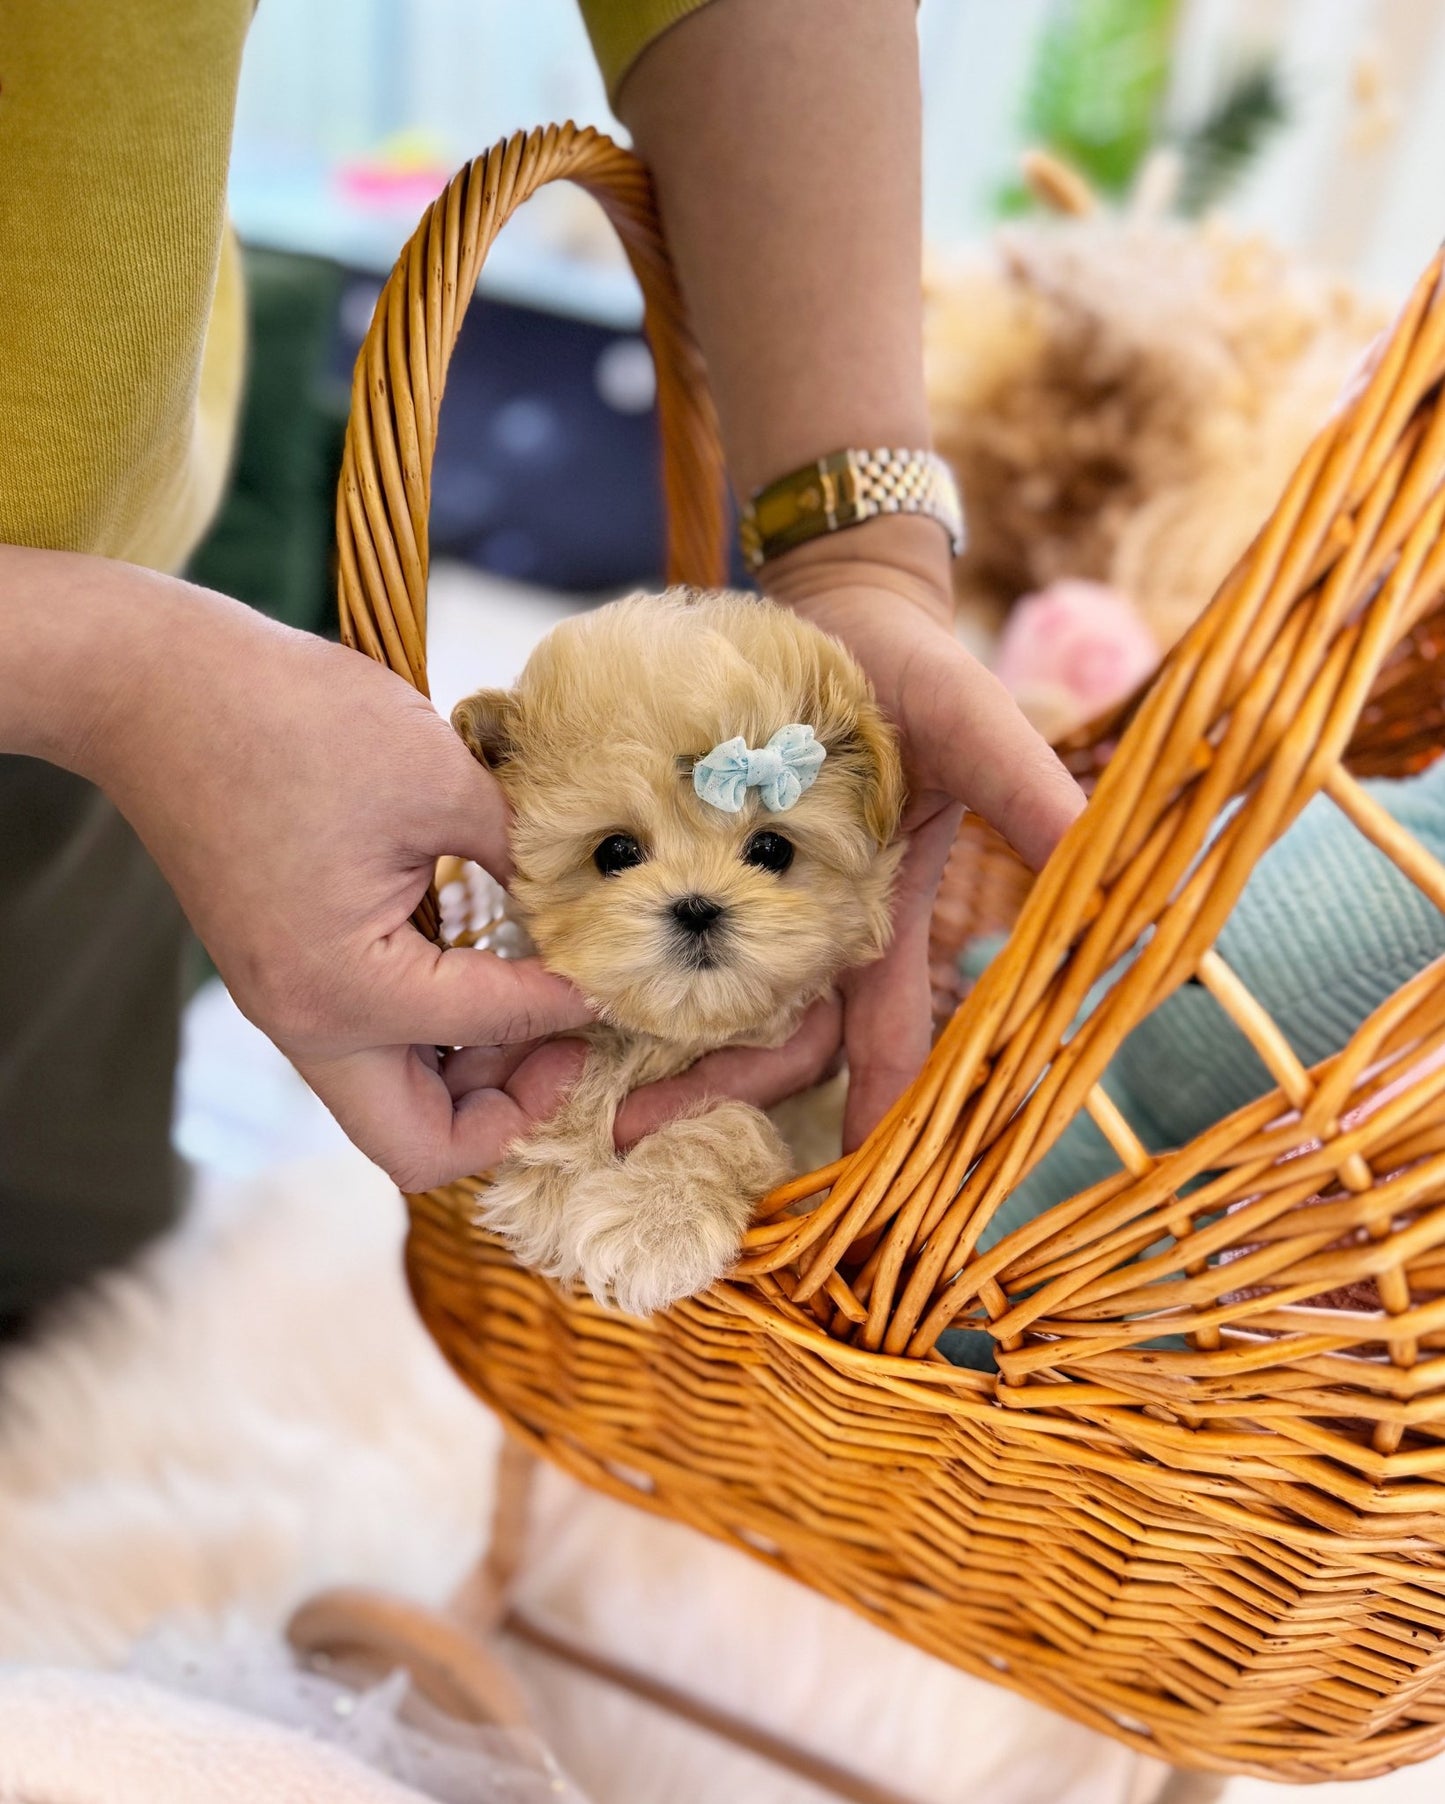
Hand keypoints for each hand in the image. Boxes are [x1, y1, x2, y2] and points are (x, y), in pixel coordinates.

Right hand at [31, 559, 595, 1190]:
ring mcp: (288, 1006)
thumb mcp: (440, 782)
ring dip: (475, 1074)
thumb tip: (588, 903)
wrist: (158, 688)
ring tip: (540, 998)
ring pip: (396, 1101)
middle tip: (572, 1039)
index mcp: (346, 989)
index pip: (494, 1029)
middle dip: (511, 1108)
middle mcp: (307, 1023)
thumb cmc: (290, 719)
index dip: (572, 1005)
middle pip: (422, 1145)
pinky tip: (486, 966)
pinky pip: (374, 1045)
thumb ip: (525, 861)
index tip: (618, 969)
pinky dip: (437, 1033)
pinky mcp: (286, 976)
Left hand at [618, 520, 1084, 1152]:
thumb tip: (1091, 848)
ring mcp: (749, 895)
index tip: (854, 1177)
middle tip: (636, 1138)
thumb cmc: (922, 675)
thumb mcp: (977, 730)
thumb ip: (1026, 793)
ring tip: (593, 1095)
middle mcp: (814, 928)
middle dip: (719, 1093)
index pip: (888, 1035)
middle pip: (774, 1038)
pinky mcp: (691, 853)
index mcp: (884, 922)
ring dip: (658, 1048)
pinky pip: (652, 925)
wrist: (842, 608)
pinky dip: (621, 964)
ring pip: (705, 999)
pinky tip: (565, 996)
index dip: (879, 1108)